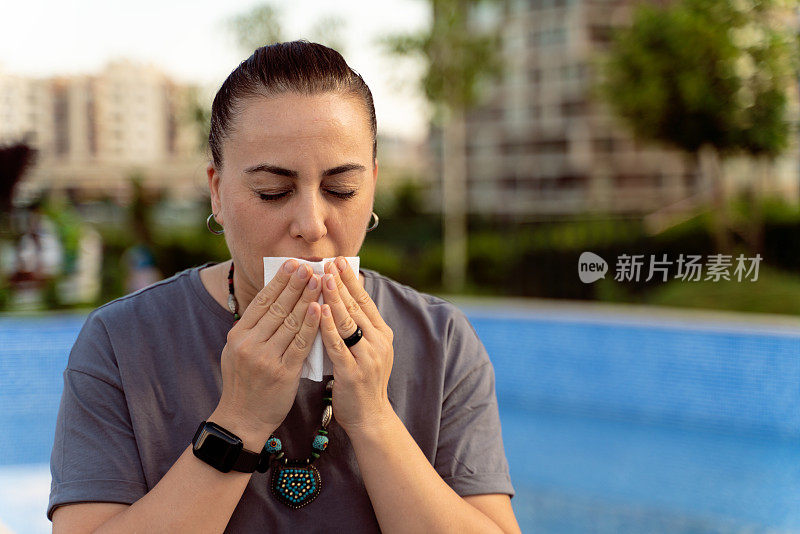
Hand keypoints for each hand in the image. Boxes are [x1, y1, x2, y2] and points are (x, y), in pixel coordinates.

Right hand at [213, 260, 321, 446]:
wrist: (243, 420)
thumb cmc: (245, 383)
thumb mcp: (239, 351)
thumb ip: (254, 328)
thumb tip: (274, 298)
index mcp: (238, 335)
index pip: (261, 301)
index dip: (279, 281)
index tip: (293, 264)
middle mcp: (250, 343)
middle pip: (277, 307)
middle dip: (295, 284)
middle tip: (309, 266)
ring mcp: (266, 358)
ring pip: (290, 322)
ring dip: (307, 299)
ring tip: (320, 281)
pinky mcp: (282, 372)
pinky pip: (300, 344)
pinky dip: (310, 325)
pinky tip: (320, 309)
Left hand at [319, 257, 394, 433]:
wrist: (370, 417)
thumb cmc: (361, 381)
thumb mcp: (366, 350)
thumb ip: (357, 328)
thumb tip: (340, 299)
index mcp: (382, 334)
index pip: (365, 300)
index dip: (351, 279)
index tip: (339, 260)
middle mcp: (378, 342)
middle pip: (357, 306)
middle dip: (341, 282)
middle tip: (327, 262)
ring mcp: (367, 357)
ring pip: (348, 322)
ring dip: (334, 298)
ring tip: (321, 278)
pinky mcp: (353, 372)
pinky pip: (338, 344)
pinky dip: (328, 326)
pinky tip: (319, 311)